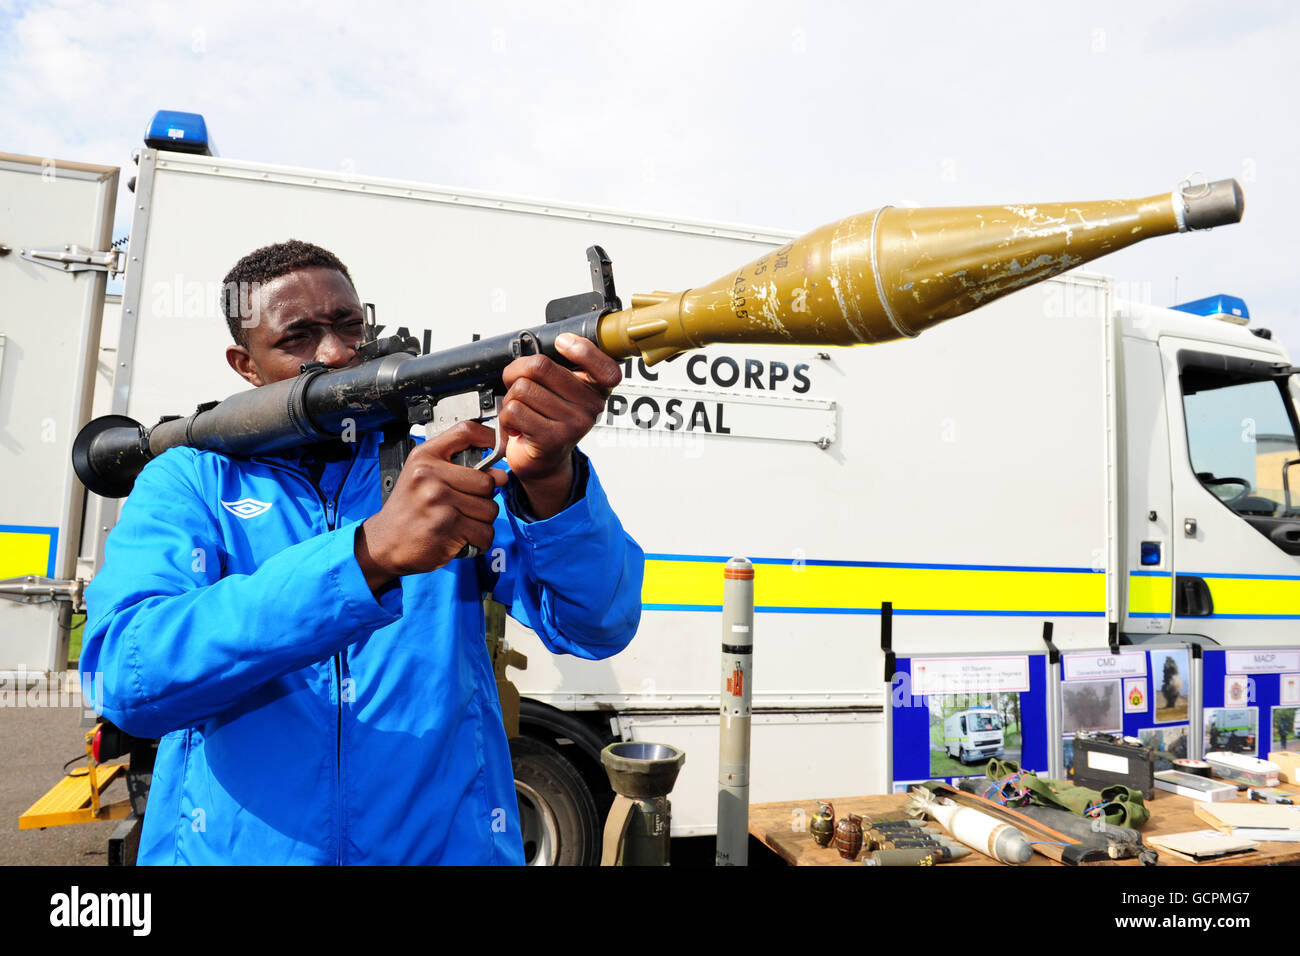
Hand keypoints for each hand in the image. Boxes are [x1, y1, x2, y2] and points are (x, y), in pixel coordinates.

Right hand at [354, 421, 507, 592]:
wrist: (385, 543)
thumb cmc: (408, 510)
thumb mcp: (423, 477)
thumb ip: (461, 469)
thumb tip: (501, 474)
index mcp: (424, 457)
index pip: (465, 432)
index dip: (489, 437)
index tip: (497, 447)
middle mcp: (430, 475)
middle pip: (487, 481)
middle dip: (484, 499)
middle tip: (464, 506)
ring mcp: (438, 500)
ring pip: (490, 509)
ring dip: (481, 521)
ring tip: (460, 522)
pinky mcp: (447, 526)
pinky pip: (485, 532)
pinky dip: (479, 540)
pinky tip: (461, 537)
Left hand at [499, 333, 620, 516]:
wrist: (542, 461)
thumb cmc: (548, 419)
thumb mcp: (559, 390)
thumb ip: (555, 367)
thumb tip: (530, 355)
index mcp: (597, 390)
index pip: (605, 367)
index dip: (583, 350)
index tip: (562, 343)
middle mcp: (592, 407)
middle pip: (541, 366)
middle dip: (517, 373)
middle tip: (518, 386)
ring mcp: (574, 424)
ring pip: (522, 389)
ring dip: (510, 400)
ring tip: (521, 413)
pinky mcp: (552, 439)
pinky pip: (514, 410)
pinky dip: (506, 417)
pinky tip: (517, 427)